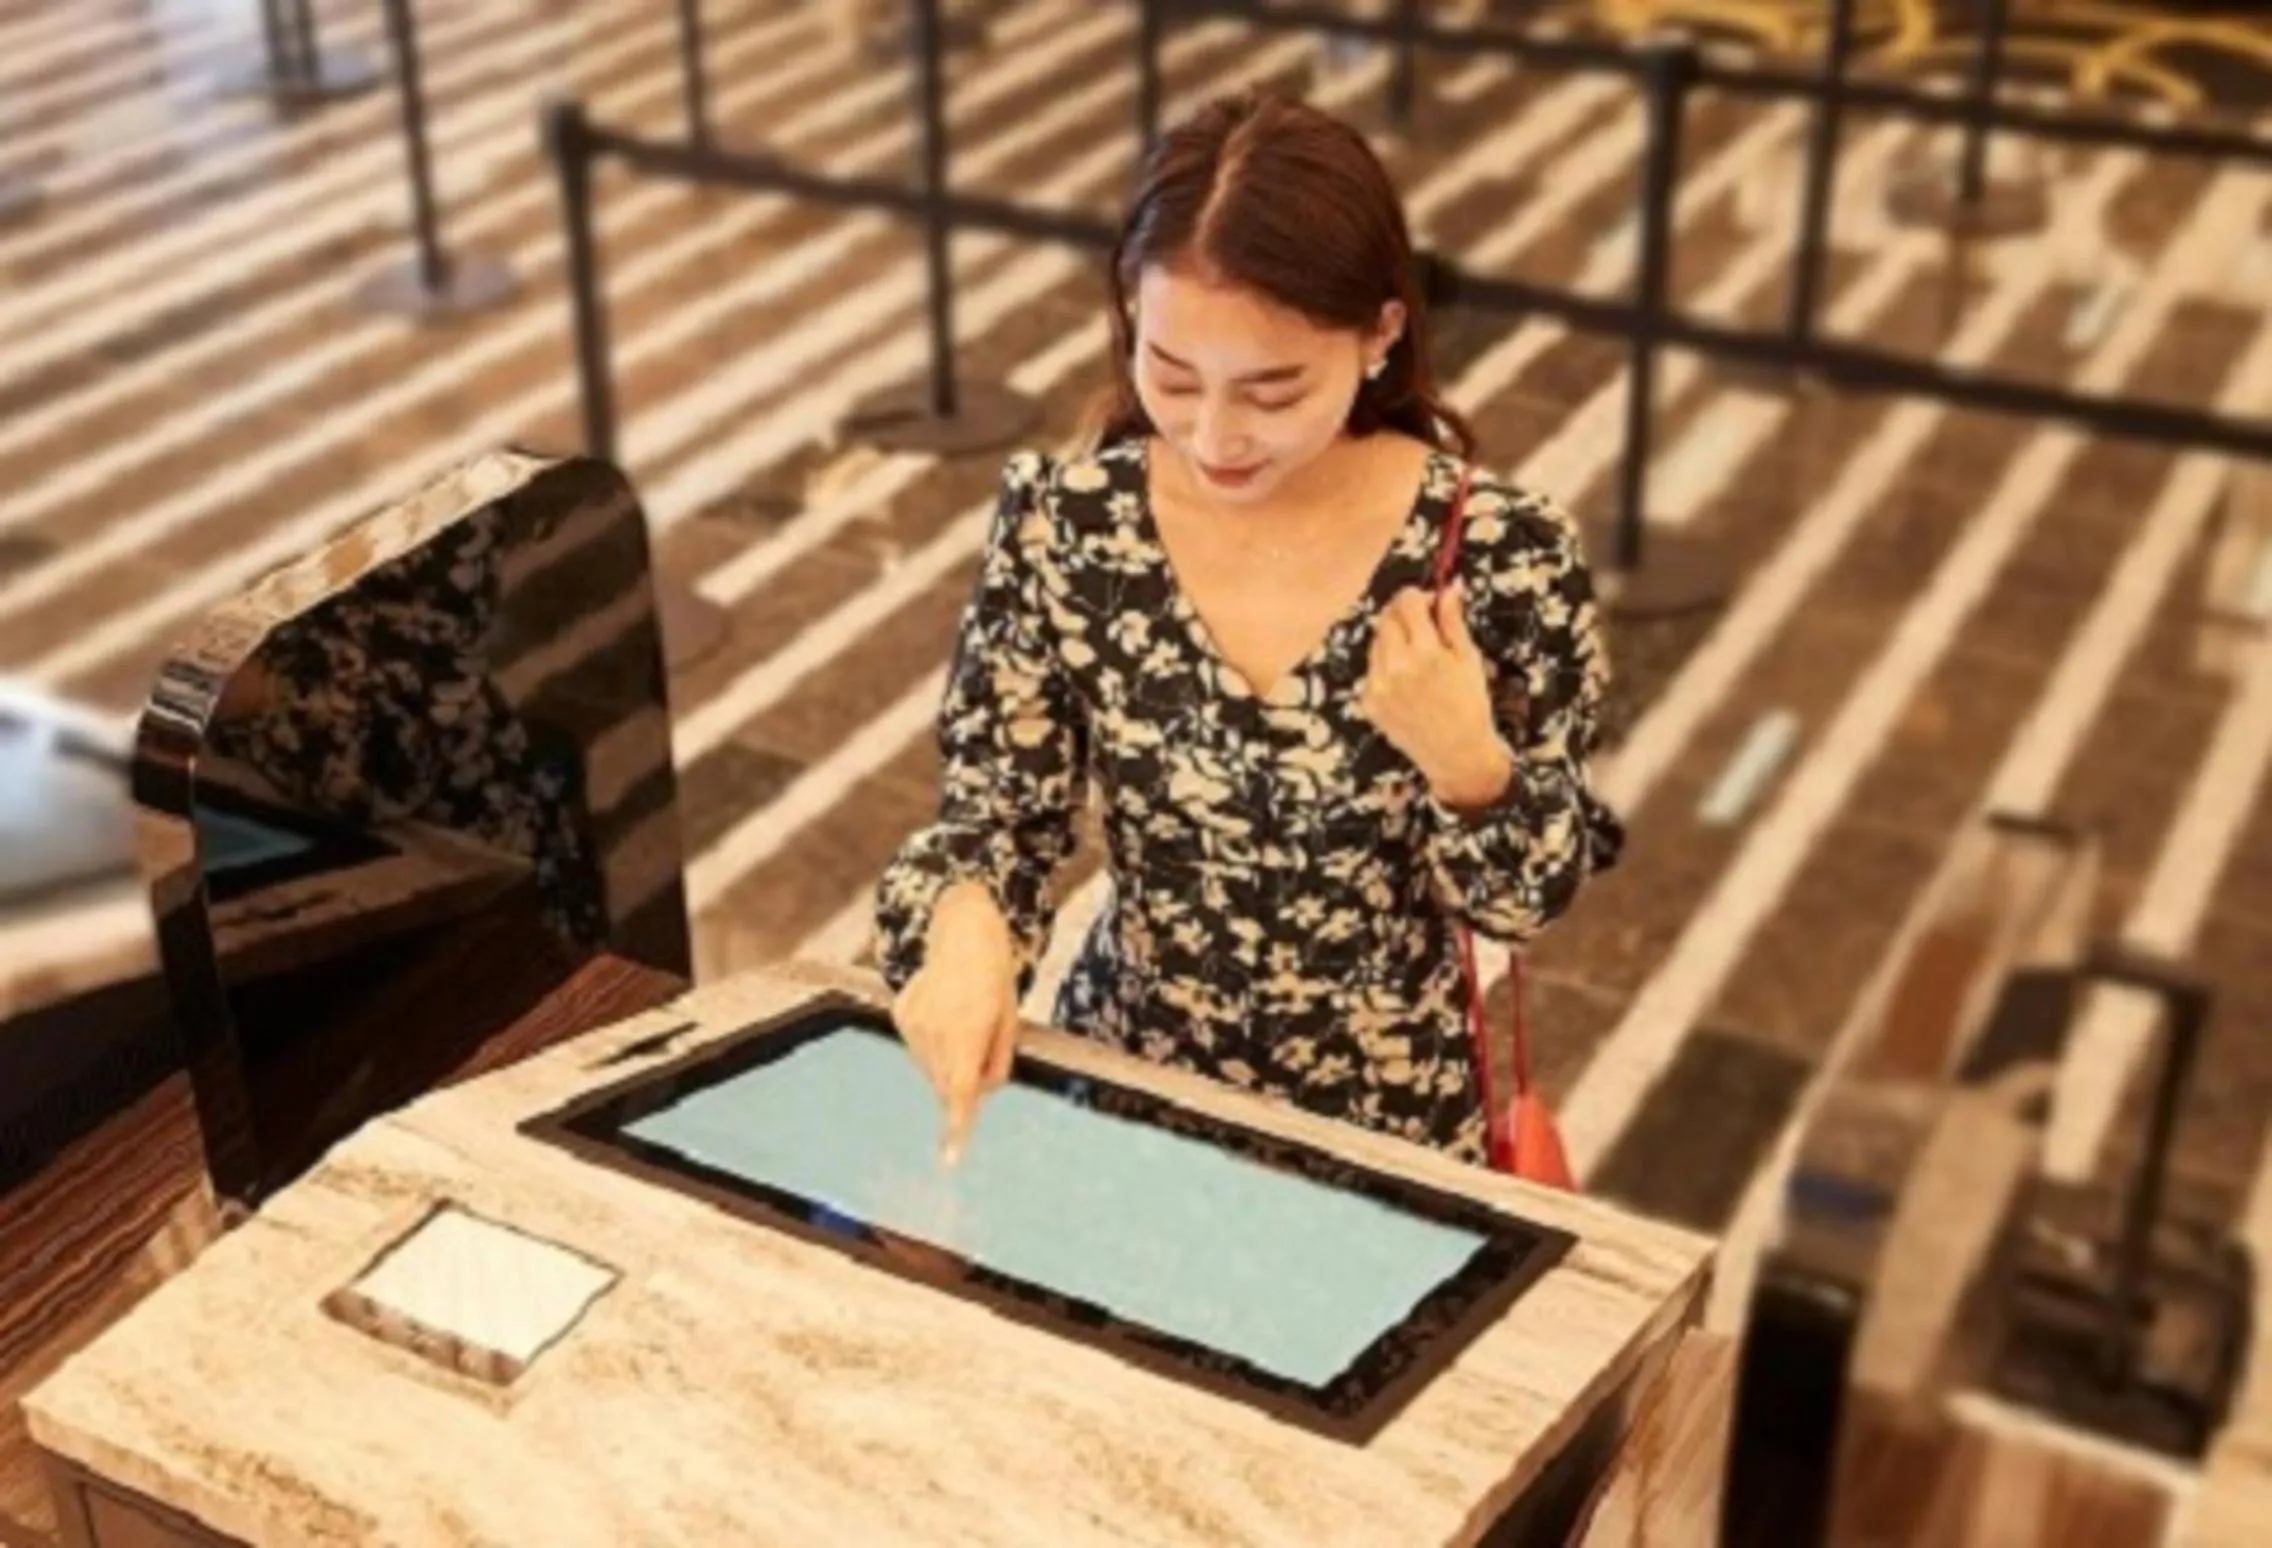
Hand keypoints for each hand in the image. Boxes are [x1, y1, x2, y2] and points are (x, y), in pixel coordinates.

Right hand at [891, 882, 1020, 1162]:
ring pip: (931, 1068)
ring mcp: (913, 1021)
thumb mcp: (1010, 1019)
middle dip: (964, 1083)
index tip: (950, 1160)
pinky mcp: (901, 1013)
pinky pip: (919, 1047)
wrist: (962, 928)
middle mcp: (935, 1030)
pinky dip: (934, 1042)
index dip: (957, 1128)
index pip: (962, 1090)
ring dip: (948, 1061)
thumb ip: (997, 1061)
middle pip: (947, 1084)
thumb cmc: (995, 976)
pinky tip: (944, 1011)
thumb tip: (979, 1093)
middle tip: (983, 1047)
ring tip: (963, 1020)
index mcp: (969, 1031)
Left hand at [1360, 582, 1517, 808]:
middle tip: (1419, 623)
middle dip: (1401, 614)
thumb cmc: (1470, 705)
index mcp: (1425, 653)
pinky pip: (1372, 669)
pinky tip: (1406, 680)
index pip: (1406, 604)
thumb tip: (1449, 587)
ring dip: (1392, 638)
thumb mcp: (1469, 659)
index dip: (1415, 596)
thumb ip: (1453, 621)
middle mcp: (1396, 667)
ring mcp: (1378, 686)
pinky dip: (1385, 665)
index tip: (1424, 599)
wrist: (1457, 755)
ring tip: (1416, 655)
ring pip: (1376, 643)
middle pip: (1386, 620)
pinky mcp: (1368, 702)